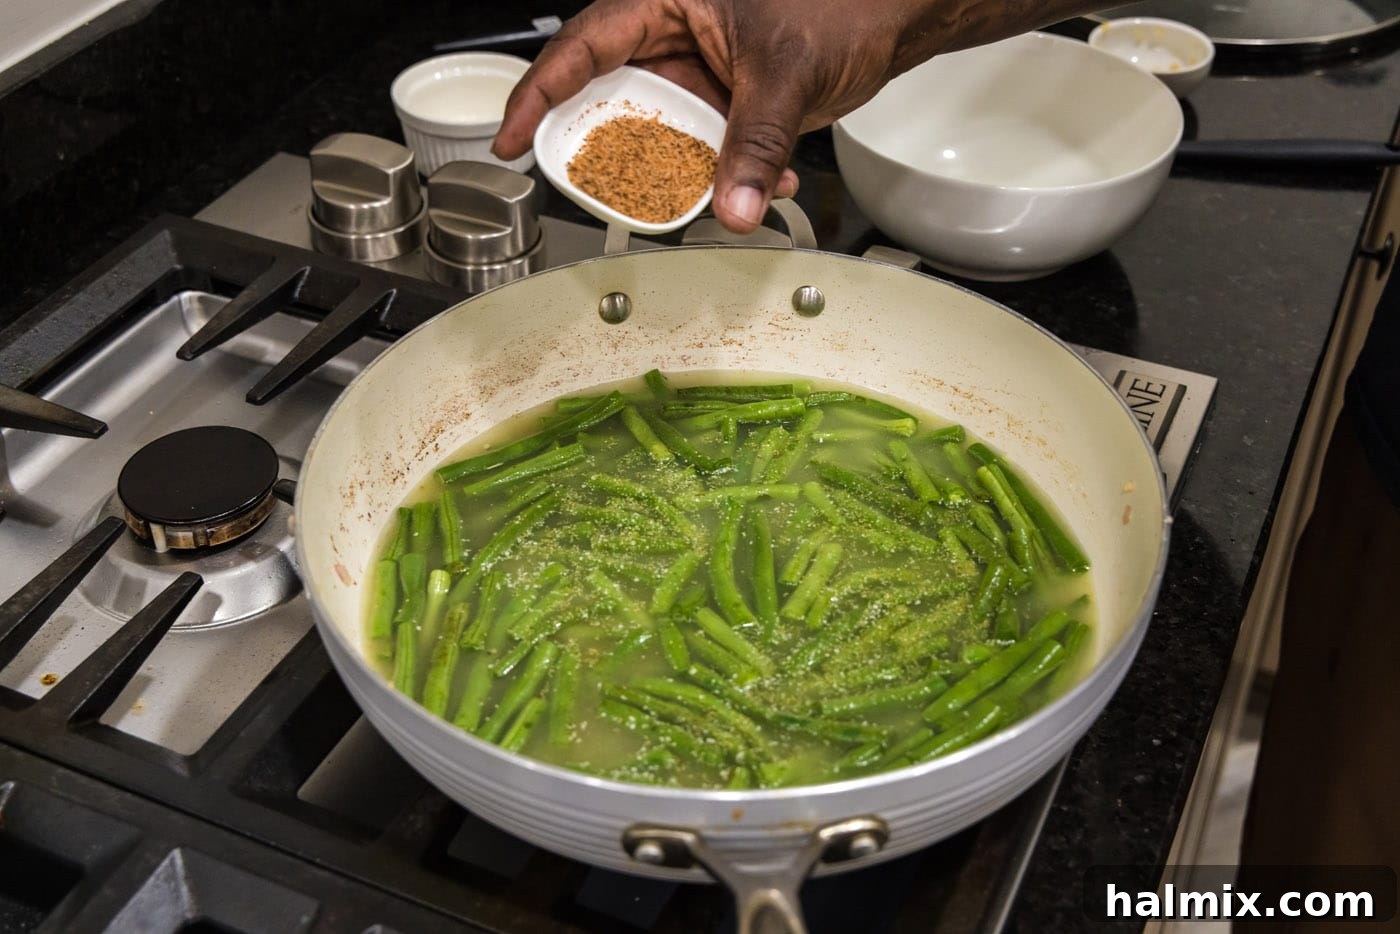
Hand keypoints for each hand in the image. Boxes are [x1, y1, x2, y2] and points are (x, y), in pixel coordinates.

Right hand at [493, 0, 1107, 233]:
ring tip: (706, 190)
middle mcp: (679, 34)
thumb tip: (731, 205)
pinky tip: (765, 179)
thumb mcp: (788, 76)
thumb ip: (755, 146)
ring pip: (666, 132)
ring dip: (687, 171)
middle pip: (617, 98)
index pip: (584, 46)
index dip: (541, 94)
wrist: (903, 15)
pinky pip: (709, 147)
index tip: (511, 138)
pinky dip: (730, 172)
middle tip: (601, 187)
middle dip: (618, 149)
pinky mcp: (731, 101)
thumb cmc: (848, 3)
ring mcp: (705, 70)